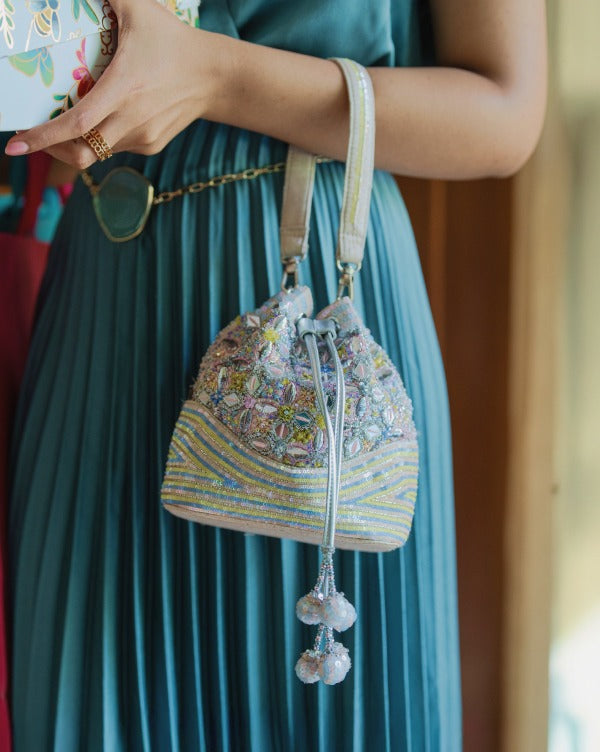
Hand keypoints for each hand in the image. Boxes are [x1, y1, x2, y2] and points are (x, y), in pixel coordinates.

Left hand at [4, 0, 215, 168]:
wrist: (213, 77)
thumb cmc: (172, 41)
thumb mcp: (139, 9)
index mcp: (125, 89)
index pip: (78, 123)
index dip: (44, 137)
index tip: (16, 144)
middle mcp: (132, 120)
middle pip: (81, 151)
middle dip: (50, 148)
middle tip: (32, 137)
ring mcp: (142, 137)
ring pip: (97, 150)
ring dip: (75, 140)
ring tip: (65, 123)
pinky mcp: (150, 145)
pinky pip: (115, 146)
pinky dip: (100, 136)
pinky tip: (103, 116)